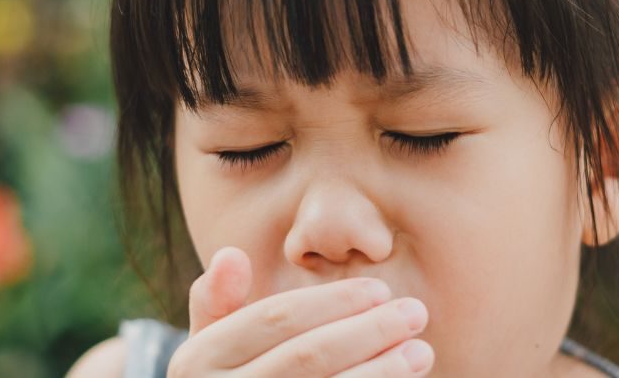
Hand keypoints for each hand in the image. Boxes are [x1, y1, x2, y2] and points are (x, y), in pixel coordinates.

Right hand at [167, 246, 434, 376]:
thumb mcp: (207, 346)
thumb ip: (218, 302)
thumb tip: (231, 254)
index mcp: (197, 361)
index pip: (274, 319)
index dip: (331, 302)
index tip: (381, 289)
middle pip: (307, 357)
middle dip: (368, 331)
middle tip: (416, 313)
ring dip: (381, 373)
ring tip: (421, 352)